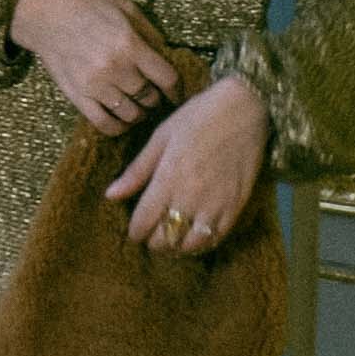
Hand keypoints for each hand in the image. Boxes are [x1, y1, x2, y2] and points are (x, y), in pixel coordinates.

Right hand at [9, 0, 181, 131]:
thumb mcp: (125, 8)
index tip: (177, 94)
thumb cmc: (87, 6)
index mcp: (130, 45)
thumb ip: (149, 32)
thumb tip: (167, 56)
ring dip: (139, 114)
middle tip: (153, 96)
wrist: (45, 15)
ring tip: (138, 108)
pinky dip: (118, 127)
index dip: (177, 90)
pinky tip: (121, 121)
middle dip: (155, 99)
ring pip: (131, 114)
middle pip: (149, 98)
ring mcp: (96, 86)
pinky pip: (104, 124)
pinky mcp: (78, 97)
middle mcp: (116, 69)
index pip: (167, 78)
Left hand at [105, 73, 268, 252]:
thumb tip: (110, 195)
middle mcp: (190, 197)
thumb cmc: (198, 117)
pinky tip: (194, 236)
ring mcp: (215, 204)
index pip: (143, 222)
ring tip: (171, 239)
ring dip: (176, 247)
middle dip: (153, 241)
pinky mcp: (235, 206)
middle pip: (164, 239)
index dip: (135, 232)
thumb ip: (137, 171)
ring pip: (189, 245)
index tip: (134, 231)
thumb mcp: (161, 137)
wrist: (244, 108)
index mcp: (168, 179)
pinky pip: (215, 239)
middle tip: (151, 234)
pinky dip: (201, 244)